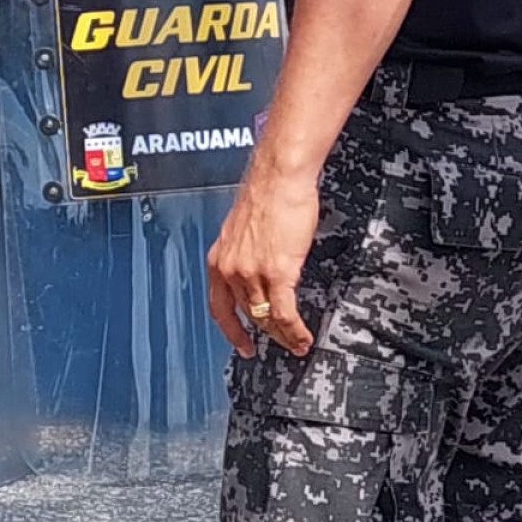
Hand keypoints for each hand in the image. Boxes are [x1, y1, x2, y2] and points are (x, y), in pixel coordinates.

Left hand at [207, 163, 319, 358]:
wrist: (279, 176)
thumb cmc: (268, 193)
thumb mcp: (244, 229)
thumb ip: (247, 253)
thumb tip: (259, 267)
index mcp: (218, 258)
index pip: (219, 307)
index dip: (231, 330)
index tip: (241, 344)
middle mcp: (230, 269)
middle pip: (247, 315)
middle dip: (267, 334)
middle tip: (282, 344)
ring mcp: (252, 273)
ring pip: (266, 317)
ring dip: (284, 336)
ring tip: (297, 344)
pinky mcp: (278, 272)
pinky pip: (285, 312)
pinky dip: (295, 330)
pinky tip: (303, 337)